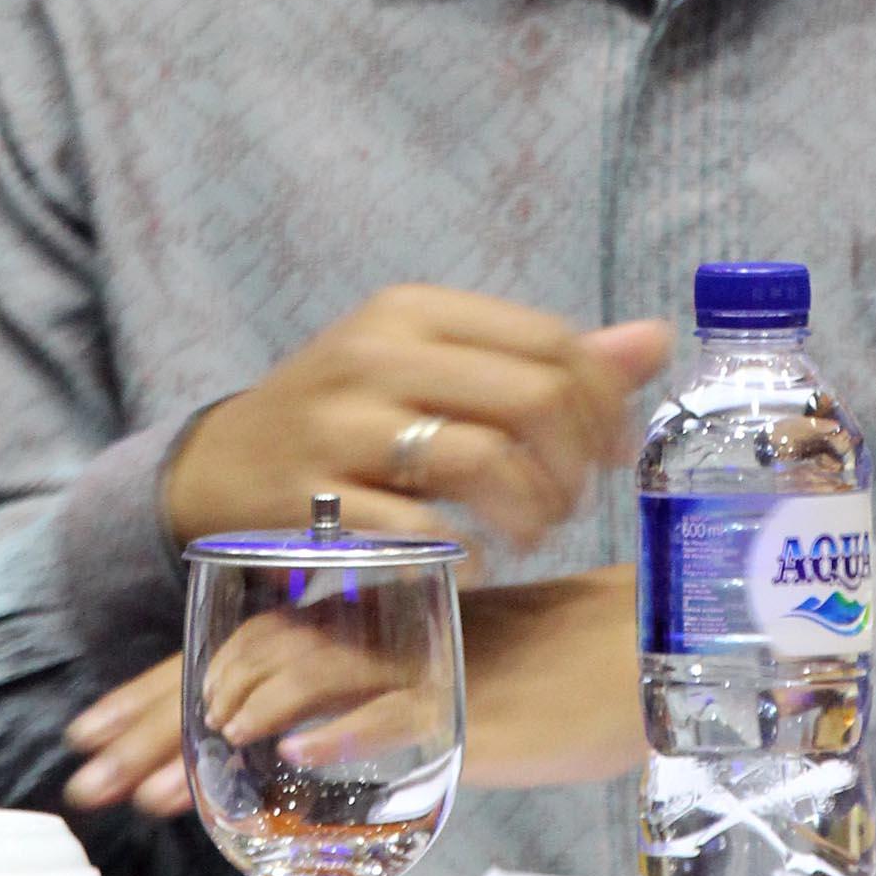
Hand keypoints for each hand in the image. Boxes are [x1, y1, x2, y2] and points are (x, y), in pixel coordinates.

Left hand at [62, 566, 645, 815]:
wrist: (651, 654)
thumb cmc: (551, 672)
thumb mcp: (443, 683)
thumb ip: (369, 698)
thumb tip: (280, 744)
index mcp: (364, 626)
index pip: (239, 648)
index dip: (160, 692)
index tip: (90, 734)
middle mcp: (380, 638)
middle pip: (246, 666)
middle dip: (157, 725)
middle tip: (84, 777)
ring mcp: (426, 669)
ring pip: (308, 689)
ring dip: (226, 737)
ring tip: (162, 792)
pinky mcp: (483, 705)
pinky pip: (407, 713)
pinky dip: (350, 731)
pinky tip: (295, 757)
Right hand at [162, 287, 670, 555]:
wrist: (219, 466)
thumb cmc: (350, 414)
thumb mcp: (436, 367)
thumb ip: (543, 359)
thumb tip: (656, 340)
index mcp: (416, 311)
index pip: (551, 342)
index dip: (605, 404)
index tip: (617, 454)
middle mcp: (379, 354)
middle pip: (532, 400)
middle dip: (575, 466)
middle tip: (569, 505)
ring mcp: (341, 426)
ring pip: (486, 460)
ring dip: (532, 513)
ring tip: (529, 533)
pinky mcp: (313, 498)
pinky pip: (419, 529)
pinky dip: (465, 555)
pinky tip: (473, 564)